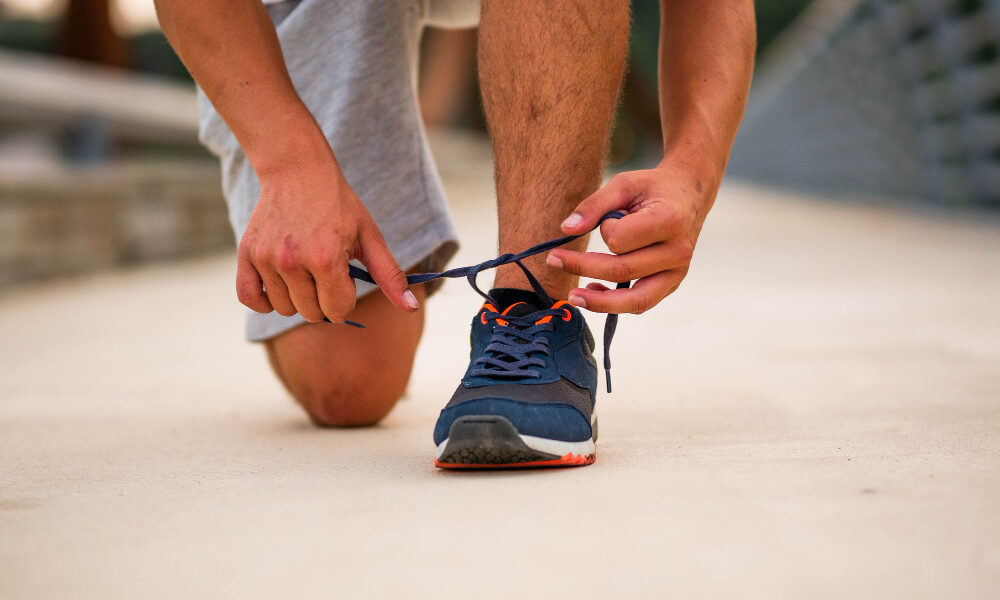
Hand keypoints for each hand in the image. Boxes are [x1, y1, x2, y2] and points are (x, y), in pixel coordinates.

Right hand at [236, 154, 417, 322]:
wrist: (298, 170)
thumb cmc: (339, 205)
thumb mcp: (370, 236)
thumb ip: (390, 275)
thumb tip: (411, 307)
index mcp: (326, 259)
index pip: (338, 310)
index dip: (346, 297)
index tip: (345, 274)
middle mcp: (293, 262)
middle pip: (311, 314)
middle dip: (324, 300)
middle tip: (325, 271)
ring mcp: (267, 259)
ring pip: (284, 309)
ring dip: (297, 297)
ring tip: (305, 269)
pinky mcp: (247, 254)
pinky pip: (249, 298)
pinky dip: (264, 301)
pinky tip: (279, 286)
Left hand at [546, 162, 715, 313]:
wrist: (689, 194)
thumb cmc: (652, 188)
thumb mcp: (624, 183)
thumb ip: (594, 205)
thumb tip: (566, 229)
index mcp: (668, 221)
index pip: (621, 240)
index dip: (603, 232)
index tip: (604, 221)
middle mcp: (678, 251)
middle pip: (622, 270)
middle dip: (582, 267)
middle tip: (553, 259)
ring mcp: (678, 272)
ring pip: (635, 300)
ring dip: (599, 302)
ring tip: (572, 297)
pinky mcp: (672, 284)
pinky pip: (642, 303)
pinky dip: (615, 304)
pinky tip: (594, 292)